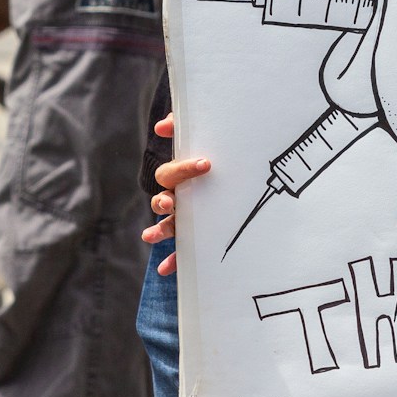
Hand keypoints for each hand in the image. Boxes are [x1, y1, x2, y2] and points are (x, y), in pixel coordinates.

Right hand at [141, 111, 212, 275]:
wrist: (245, 182)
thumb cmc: (223, 158)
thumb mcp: (213, 140)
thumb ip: (187, 127)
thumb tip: (162, 126)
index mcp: (182, 179)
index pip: (170, 174)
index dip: (182, 169)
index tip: (205, 165)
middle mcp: (179, 199)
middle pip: (161, 199)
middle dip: (163, 200)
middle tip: (174, 201)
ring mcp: (185, 220)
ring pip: (166, 226)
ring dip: (158, 231)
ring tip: (151, 236)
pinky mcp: (194, 240)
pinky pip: (181, 252)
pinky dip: (172, 261)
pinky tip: (164, 270)